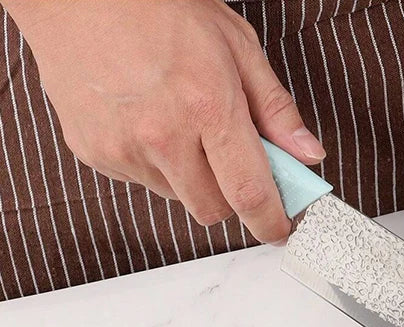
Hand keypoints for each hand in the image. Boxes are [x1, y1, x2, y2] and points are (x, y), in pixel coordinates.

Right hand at [5, 0, 324, 241]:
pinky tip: (145, 120)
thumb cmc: (156, 5)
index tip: (279, 228)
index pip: (249, 193)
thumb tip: (308, 154)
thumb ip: (275, 108)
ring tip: (178, 124)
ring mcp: (124, 148)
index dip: (270, 221)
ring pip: (177, 197)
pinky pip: (140, 181)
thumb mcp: (235, 45)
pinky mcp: (95, 153)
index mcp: (207, 106)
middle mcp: (163, 135)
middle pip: (213, 210)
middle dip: (229, 196)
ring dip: (190, 178)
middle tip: (228, 159)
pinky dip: (153, 164)